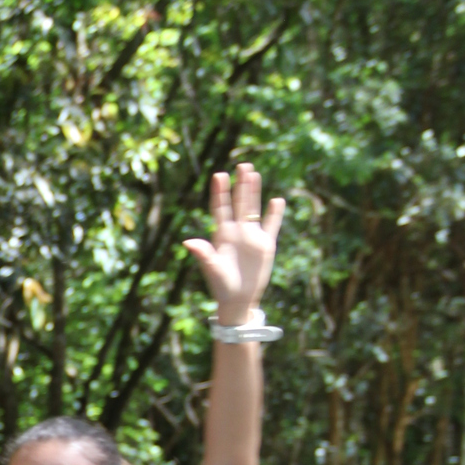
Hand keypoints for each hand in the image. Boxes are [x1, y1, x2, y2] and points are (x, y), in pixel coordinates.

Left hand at [183, 164, 284, 325]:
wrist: (238, 299)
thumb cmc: (220, 285)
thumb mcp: (211, 268)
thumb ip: (203, 254)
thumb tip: (188, 241)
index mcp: (221, 234)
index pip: (220, 208)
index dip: (220, 192)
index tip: (218, 175)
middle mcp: (236, 231)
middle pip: (239, 203)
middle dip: (240, 185)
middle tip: (242, 165)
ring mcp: (251, 236)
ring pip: (253, 209)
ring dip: (254, 192)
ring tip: (254, 174)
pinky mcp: (265, 244)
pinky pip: (271, 225)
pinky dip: (274, 214)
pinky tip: (277, 200)